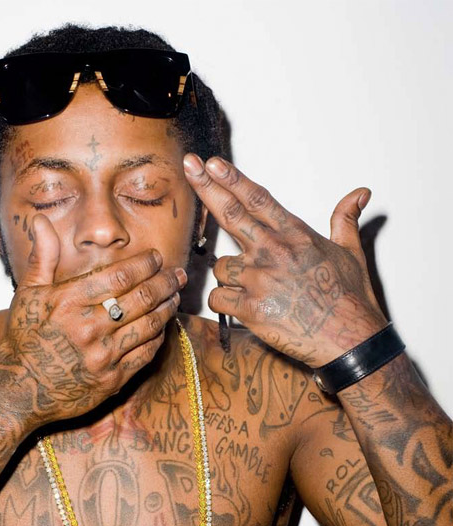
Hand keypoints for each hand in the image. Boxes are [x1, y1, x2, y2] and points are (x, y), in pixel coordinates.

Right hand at [0, 214, 184, 428]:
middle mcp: (88, 328)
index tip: (155, 257)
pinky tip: (162, 327)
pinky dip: (158, 338)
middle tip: (177, 274)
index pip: (119, 277)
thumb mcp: (27, 295)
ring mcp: (102, 357)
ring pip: (148, 326)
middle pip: (141, 299)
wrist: (18, 392)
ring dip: (167, 308)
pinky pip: (144, 354)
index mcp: (68, 303)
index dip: (143, 265)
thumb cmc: (23, 340)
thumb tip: (42, 222)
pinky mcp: (111, 380)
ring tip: (175, 296)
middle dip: (164, 283)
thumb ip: (43, 257)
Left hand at [183, 154, 387, 366]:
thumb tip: (360, 193)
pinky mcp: (249, 308)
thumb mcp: (351, 252)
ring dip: (228, 275)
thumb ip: (345, 219)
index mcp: (295, 235)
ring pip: (220, 267)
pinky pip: (217, 298)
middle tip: (189, 166)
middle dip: (206, 187)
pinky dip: (223, 302)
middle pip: (231, 213)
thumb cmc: (349, 299)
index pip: (258, 198)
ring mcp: (259, 279)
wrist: (349, 339)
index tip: (213, 162)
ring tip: (256, 289)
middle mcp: (273, 252)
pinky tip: (242, 308)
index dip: (233, 178)